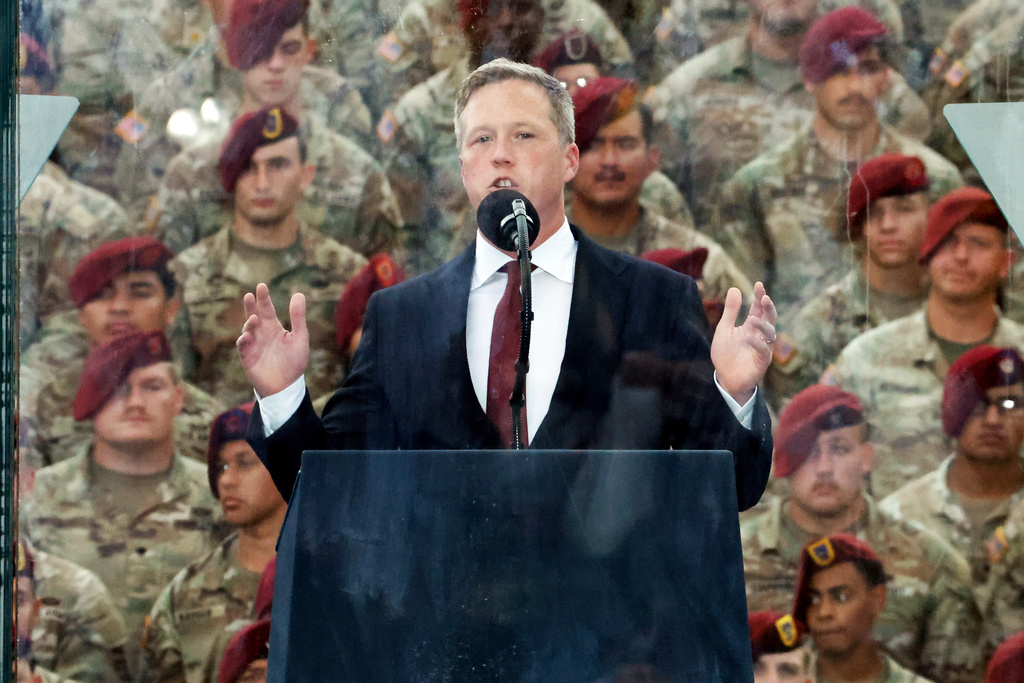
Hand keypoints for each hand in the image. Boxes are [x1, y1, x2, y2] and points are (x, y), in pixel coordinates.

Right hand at [236, 283, 309, 397]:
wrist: (286, 386)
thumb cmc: (294, 362)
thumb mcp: (299, 338)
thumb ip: (298, 318)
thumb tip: (299, 294)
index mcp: (273, 327)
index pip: (267, 309)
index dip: (264, 298)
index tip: (261, 286)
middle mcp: (261, 333)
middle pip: (253, 315)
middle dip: (251, 306)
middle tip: (249, 295)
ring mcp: (253, 345)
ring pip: (247, 330)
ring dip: (248, 323)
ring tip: (254, 318)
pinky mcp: (247, 357)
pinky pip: (242, 347)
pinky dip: (243, 341)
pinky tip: (246, 336)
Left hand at [710, 282, 776, 403]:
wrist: (725, 378)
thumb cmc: (725, 354)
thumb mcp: (724, 329)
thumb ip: (731, 311)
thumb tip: (735, 288)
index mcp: (751, 326)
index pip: (758, 309)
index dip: (760, 297)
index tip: (759, 285)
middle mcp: (760, 335)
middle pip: (769, 318)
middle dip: (768, 308)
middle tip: (764, 298)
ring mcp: (763, 348)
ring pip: (770, 333)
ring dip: (763, 325)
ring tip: (752, 319)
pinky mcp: (762, 362)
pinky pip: (764, 351)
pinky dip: (757, 344)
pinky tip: (749, 337)